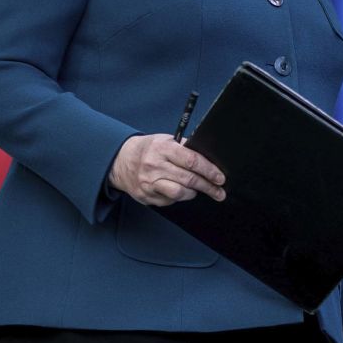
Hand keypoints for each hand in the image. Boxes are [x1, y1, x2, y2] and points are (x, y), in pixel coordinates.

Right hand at [108, 133, 225, 205]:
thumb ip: (185, 147)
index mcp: (163, 148)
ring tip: (198, 190)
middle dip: (208, 186)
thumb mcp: (166, 141)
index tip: (220, 177)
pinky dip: (178, 197)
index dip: (209, 170)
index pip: (191, 160)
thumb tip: (209, 158)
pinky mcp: (146, 196)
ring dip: (193, 193)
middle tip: (219, 191)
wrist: (121, 160)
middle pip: (188, 179)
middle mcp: (155, 165)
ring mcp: (149, 182)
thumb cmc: (149, 149)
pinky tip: (178, 190)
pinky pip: (169, 201)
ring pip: (179, 193)